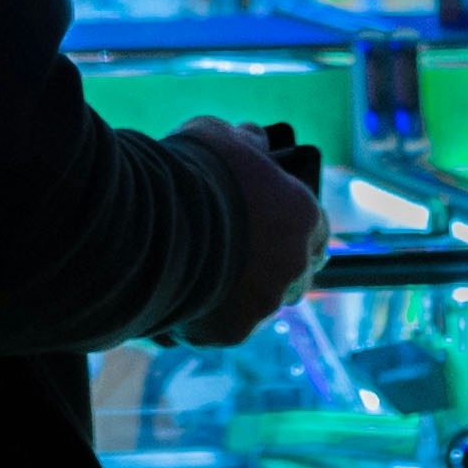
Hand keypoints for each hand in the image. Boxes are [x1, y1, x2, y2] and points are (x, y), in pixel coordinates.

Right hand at [173, 119, 326, 345]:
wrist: (153, 218)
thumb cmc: (190, 169)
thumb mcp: (219, 137)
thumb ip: (244, 142)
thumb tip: (256, 138)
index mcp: (302, 215)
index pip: (314, 230)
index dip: (290, 231)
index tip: (270, 231)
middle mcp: (294, 263)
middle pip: (291, 275)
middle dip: (267, 271)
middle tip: (231, 260)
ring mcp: (266, 301)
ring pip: (257, 305)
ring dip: (234, 297)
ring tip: (193, 280)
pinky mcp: (233, 330)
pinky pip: (221, 328)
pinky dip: (201, 318)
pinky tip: (174, 302)